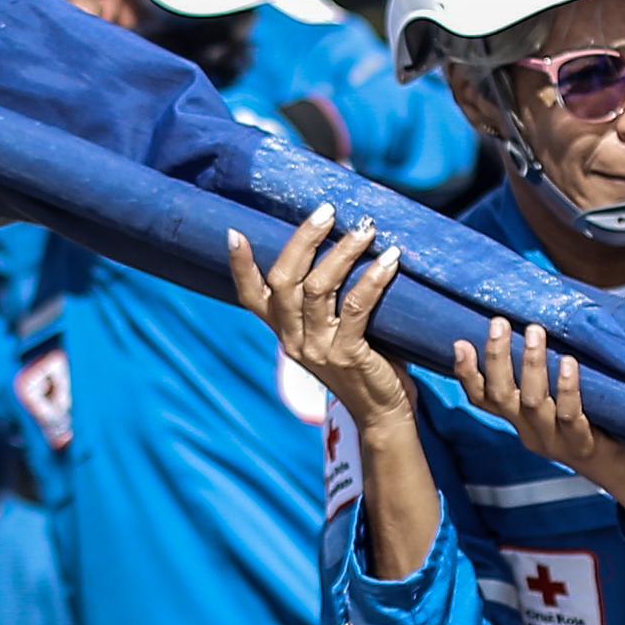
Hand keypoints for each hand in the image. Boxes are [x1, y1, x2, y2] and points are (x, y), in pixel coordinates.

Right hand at [227, 206, 412, 427]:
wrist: (382, 414)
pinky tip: (390, 260)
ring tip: (366, 229)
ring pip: (320, 288)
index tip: (234, 234)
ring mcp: (318, 349)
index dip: (240, 267)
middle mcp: (293, 340)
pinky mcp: (348, 356)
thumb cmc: (363, 362)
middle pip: (285, 280)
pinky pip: (357, 307)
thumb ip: (325, 300)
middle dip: (304, 240)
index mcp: (284, 332)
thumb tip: (341, 241)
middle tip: (327, 211)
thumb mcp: (333, 330)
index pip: (251, 297)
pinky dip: (373, 278)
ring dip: (344, 252)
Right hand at [456, 318, 624, 521]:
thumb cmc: (594, 428)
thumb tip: (537, 330)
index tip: (460, 343)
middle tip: (499, 323)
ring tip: (535, 332)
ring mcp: (554, 440)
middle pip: (501, 395)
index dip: (467, 375)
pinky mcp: (582, 444)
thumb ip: (546, 380)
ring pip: (532, 401)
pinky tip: (568, 363)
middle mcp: (530, 431)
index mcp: (520, 421)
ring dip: (531, 365)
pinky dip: (568, 388)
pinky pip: (570, 415)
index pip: (484, 399)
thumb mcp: (559, 406)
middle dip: (497, 358)